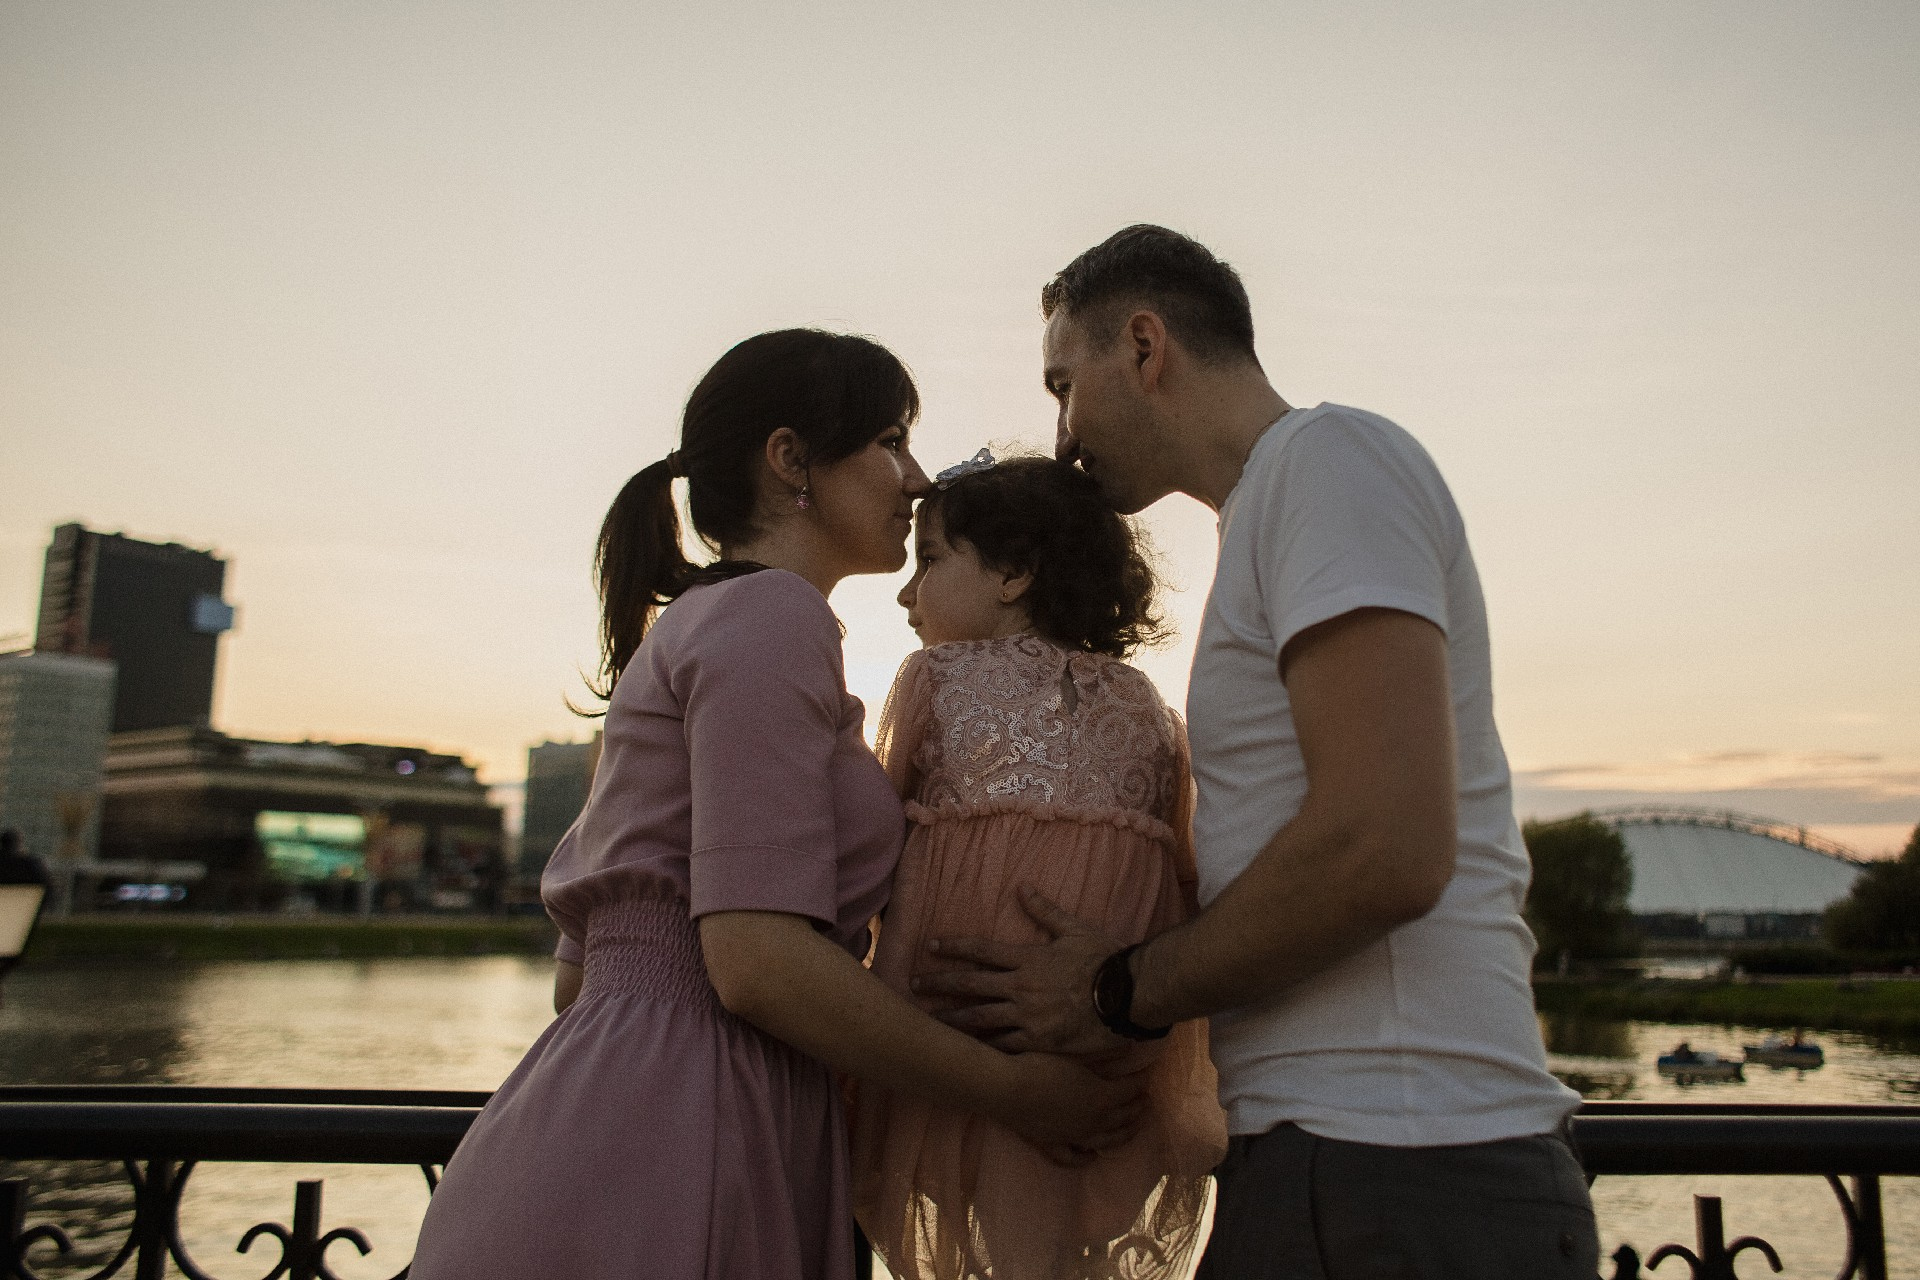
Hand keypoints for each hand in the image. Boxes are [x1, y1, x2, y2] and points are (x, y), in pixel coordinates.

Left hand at [913, 887, 1126, 1057]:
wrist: (1128, 995)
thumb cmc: (1105, 960)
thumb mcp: (1075, 929)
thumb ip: (1045, 911)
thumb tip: (1023, 887)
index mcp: (1027, 959)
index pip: (981, 950)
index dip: (953, 947)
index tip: (930, 946)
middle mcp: (1020, 988)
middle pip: (970, 985)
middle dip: (939, 983)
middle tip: (913, 984)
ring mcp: (1027, 1017)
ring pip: (980, 1019)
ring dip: (952, 1020)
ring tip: (929, 1023)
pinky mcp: (1039, 1043)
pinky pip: (1004, 1048)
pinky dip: (983, 1049)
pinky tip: (966, 1053)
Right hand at [995, 1052, 1146, 1164]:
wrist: (1007, 1090)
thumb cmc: (1041, 1066)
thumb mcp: (1076, 1055)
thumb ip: (1104, 1055)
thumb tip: (1129, 1048)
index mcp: (1102, 1098)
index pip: (1129, 1090)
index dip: (1140, 1081)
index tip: (1147, 1073)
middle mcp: (1094, 1122)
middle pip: (1123, 1117)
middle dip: (1137, 1108)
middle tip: (1145, 1101)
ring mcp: (1074, 1137)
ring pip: (1106, 1142)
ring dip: (1123, 1135)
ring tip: (1133, 1128)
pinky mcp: (1053, 1145)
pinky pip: (1073, 1159)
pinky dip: (1086, 1159)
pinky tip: (1092, 1157)